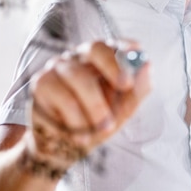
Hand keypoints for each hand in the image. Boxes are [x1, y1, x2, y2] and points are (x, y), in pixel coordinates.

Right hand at [26, 41, 150, 174]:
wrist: (66, 146)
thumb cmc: (99, 121)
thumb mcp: (125, 109)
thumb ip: (139, 89)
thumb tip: (148, 64)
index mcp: (107, 60)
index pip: (119, 45)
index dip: (128, 52)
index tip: (137, 68)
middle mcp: (83, 57)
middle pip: (96, 48)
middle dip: (114, 66)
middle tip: (126, 87)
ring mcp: (60, 67)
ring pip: (80, 77)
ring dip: (96, 107)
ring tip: (104, 128)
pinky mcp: (42, 82)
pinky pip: (62, 96)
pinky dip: (75, 118)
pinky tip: (79, 133)